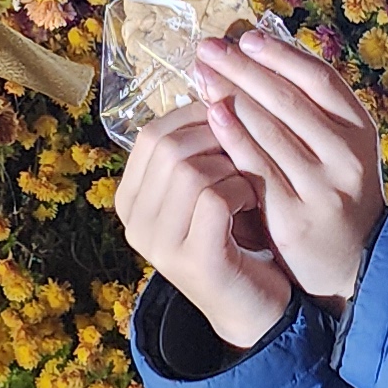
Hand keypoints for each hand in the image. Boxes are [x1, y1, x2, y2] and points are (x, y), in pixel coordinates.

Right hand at [116, 99, 292, 350]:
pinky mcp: (195, 261)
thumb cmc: (235, 236)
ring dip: (232, 164)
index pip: (151, 135)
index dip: (193, 116)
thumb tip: (213, 80)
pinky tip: (256, 201)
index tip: (228, 118)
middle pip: (167, 147)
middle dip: (215, 137)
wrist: (255, 308)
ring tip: (251, 176)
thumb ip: (197, 147)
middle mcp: (135, 223)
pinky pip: (215, 198)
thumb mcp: (207, 187)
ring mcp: (160, 245)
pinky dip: (243, 189)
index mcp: (131, 200)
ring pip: (191, 169)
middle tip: (245, 146)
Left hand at [195, 32, 387, 308]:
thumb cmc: (335, 194)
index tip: (245, 37)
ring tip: (203, 75)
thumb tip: (261, 58)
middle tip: (209, 48)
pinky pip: (256, 168)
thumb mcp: (339, 148)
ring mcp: (321, 188)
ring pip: (270, 130)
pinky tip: (212, 115)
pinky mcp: (293, 217)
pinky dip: (232, 137)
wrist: (351, 264)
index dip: (281, 54)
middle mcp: (346, 156)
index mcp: (360, 131)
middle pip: (289, 99)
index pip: (320, 79)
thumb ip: (311, 112)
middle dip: (244, 68)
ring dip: (232, 96)